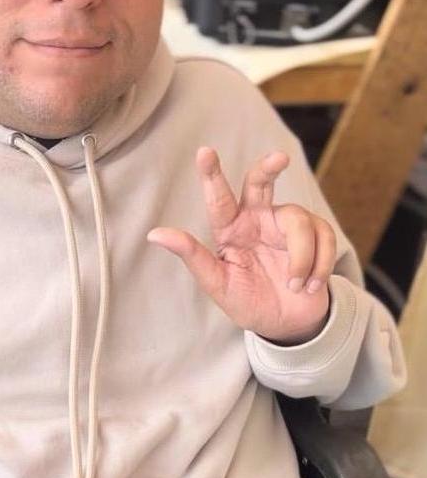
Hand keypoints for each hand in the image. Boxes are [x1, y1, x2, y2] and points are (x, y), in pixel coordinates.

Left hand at [148, 147, 334, 344]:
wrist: (287, 325)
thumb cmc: (248, 301)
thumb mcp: (217, 283)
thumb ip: (191, 256)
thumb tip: (154, 234)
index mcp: (230, 227)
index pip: (218, 198)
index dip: (211, 173)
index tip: (204, 151)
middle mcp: (257, 218)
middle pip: (260, 183)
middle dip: (269, 168)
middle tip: (279, 158)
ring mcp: (286, 225)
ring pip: (298, 221)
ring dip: (301, 257)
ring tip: (294, 284)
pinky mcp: (316, 235)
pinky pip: (324, 238)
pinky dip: (320, 266)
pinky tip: (309, 286)